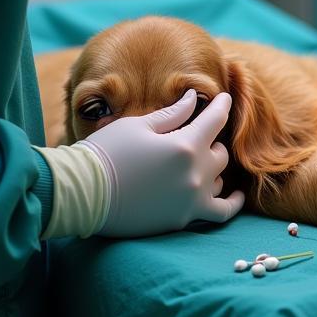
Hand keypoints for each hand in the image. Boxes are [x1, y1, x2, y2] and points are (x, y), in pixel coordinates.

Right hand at [83, 89, 243, 236]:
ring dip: (212, 168)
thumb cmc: (106, 152)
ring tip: (197, 162)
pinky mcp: (182, 218)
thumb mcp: (140, 125)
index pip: (216, 119)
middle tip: (193, 135)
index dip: (222, 105)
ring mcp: (191, 198)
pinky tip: (235, 195)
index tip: (224, 98)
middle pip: (219, 153)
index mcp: (185, 145)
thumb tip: (194, 98)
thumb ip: (174, 113)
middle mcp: (194, 173)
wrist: (81, 193)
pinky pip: (221, 213)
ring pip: (220, 179)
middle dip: (209, 141)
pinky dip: (232, 204)